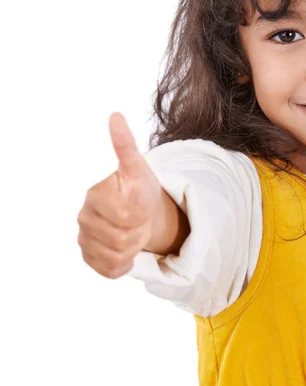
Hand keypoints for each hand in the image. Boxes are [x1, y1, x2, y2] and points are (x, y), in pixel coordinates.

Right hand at [77, 112, 163, 278]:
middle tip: (141, 219)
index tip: (142, 204)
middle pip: (122, 239)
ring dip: (135, 247)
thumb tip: (115, 116)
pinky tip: (128, 251)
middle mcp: (84, 217)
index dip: (141, 214)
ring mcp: (84, 238)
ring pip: (117, 256)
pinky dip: (125, 265)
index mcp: (95, 194)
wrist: (142, 212)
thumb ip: (126, 145)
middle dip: (139, 231)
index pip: (124, 216)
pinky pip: (110, 270)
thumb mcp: (139, 167)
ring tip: (135, 231)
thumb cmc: (140, 188)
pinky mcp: (89, 256)